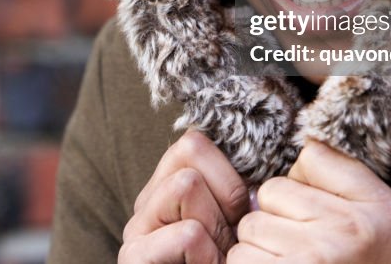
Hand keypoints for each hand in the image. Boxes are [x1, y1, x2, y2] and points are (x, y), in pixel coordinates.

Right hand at [120, 129, 249, 262]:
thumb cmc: (228, 260)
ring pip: (186, 183)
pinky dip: (210, 255)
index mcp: (170, 185)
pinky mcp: (133, 258)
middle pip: (190, 147)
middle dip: (227, 189)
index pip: (196, 139)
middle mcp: (147, 200)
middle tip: (233, 233)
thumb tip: (257, 160)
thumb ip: (242, 191)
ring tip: (220, 255)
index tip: (243, 211)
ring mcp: (136, 228)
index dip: (232, 169)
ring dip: (218, 226)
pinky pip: (188, 234)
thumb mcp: (240, 220)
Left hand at [229, 140, 390, 262]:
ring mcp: (313, 259)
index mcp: (379, 209)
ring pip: (249, 228)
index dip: (302, 190)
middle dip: (275, 220)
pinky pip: (239, 260)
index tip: (318, 220)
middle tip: (302, 253)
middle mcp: (349, 232)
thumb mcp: (379, 219)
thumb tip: (300, 142)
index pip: (309, 160)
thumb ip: (342, 175)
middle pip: (270, 194)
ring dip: (258, 250)